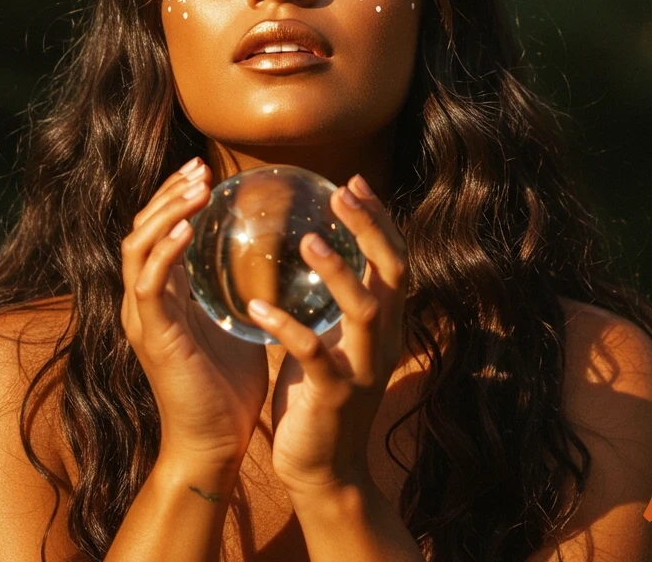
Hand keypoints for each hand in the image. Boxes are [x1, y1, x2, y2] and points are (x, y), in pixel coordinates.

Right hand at [120, 157, 267, 466]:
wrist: (216, 443)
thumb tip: (268, 256)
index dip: (174, 197)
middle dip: (168, 194)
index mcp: (164, 295)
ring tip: (196, 188)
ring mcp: (142, 317)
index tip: (204, 170)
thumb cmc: (228, 386)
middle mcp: (144, 300)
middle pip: (141, 229)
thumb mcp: (236, 321)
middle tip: (199, 167)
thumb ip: (238, 288)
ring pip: (137, 247)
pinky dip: (164, 252)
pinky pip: (148, 284)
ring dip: (166, 213)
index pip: (157, 231)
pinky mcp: (151, 336)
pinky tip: (188, 230)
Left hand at [243, 173, 408, 497]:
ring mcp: (362, 368)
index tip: (354, 181)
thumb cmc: (319, 393)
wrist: (324, 469)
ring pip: (362, 309)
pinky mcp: (334, 396)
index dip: (379, 218)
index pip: (393, 259)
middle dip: (370, 228)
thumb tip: (311, 246)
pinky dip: (288, 327)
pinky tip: (257, 306)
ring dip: (338, 271)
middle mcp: (382, 340)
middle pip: (392, 272)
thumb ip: (332, 298)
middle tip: (342, 192)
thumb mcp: (332, 337)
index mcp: (383, 322)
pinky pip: (314, 355)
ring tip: (306, 240)